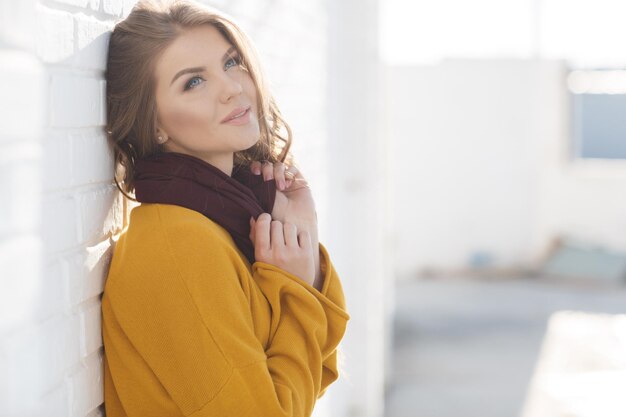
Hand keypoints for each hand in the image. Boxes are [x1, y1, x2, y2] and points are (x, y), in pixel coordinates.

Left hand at [249, 160, 316, 224]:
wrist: (294, 222)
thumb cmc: (275, 215)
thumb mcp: (261, 200)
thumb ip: (256, 187)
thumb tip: (251, 172)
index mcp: (262, 187)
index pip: (257, 169)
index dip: (256, 167)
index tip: (256, 172)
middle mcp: (274, 182)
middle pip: (268, 165)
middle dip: (267, 170)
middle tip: (268, 180)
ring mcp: (286, 181)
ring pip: (279, 166)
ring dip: (278, 173)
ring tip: (281, 187)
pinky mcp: (298, 180)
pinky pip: (292, 169)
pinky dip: (289, 174)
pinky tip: (288, 185)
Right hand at [250, 161, 322, 289]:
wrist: (292, 294)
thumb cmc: (273, 273)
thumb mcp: (259, 259)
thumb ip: (255, 238)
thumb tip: (254, 217)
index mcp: (262, 255)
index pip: (262, 224)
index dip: (264, 218)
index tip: (266, 220)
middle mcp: (277, 253)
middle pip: (276, 224)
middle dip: (277, 227)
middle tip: (278, 238)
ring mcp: (293, 253)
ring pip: (289, 226)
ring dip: (288, 230)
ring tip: (288, 241)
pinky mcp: (306, 254)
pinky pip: (303, 233)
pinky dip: (301, 237)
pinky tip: (297, 246)